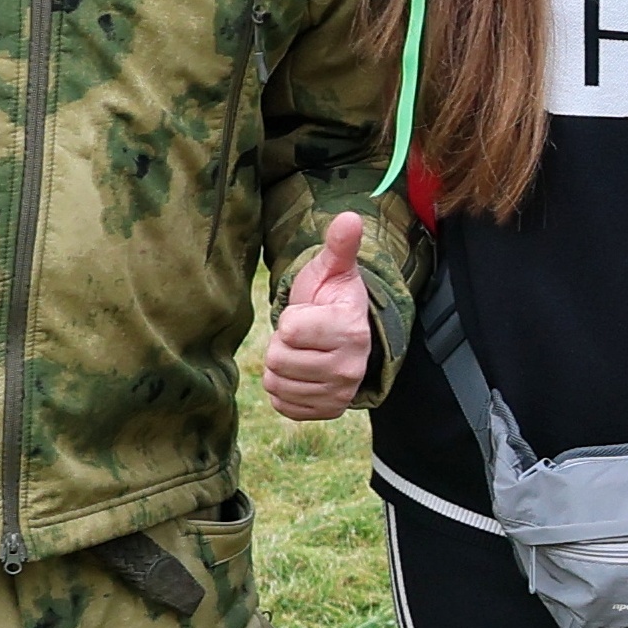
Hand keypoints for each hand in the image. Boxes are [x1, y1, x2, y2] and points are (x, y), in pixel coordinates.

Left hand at [262, 213, 374, 420]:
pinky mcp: (328, 411)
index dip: (290, 318)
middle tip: (302, 337)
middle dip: (282, 345)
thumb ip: (339, 246)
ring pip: (277, 384)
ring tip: (301, 353)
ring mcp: (340, 393)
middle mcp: (350, 367)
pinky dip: (284, 390)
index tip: (309, 314)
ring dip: (280, 368)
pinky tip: (301, 374)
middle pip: (278, 359)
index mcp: (349, 330)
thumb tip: (350, 216)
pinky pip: (283, 405)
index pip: (288, 329)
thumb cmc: (332, 298)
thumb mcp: (333, 270)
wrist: (348, 336)